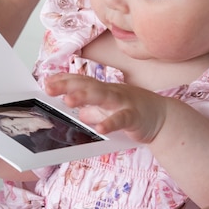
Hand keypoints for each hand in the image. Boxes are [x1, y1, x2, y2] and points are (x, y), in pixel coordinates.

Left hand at [45, 73, 168, 142]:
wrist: (163, 117)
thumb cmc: (133, 112)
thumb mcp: (108, 110)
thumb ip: (92, 110)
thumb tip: (77, 113)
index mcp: (103, 90)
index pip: (81, 81)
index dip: (64, 80)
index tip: (45, 81)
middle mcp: (111, 92)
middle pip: (88, 85)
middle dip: (68, 85)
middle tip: (49, 87)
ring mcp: (124, 102)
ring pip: (103, 96)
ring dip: (85, 97)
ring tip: (69, 100)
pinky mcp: (135, 117)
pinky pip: (121, 119)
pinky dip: (110, 123)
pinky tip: (99, 129)